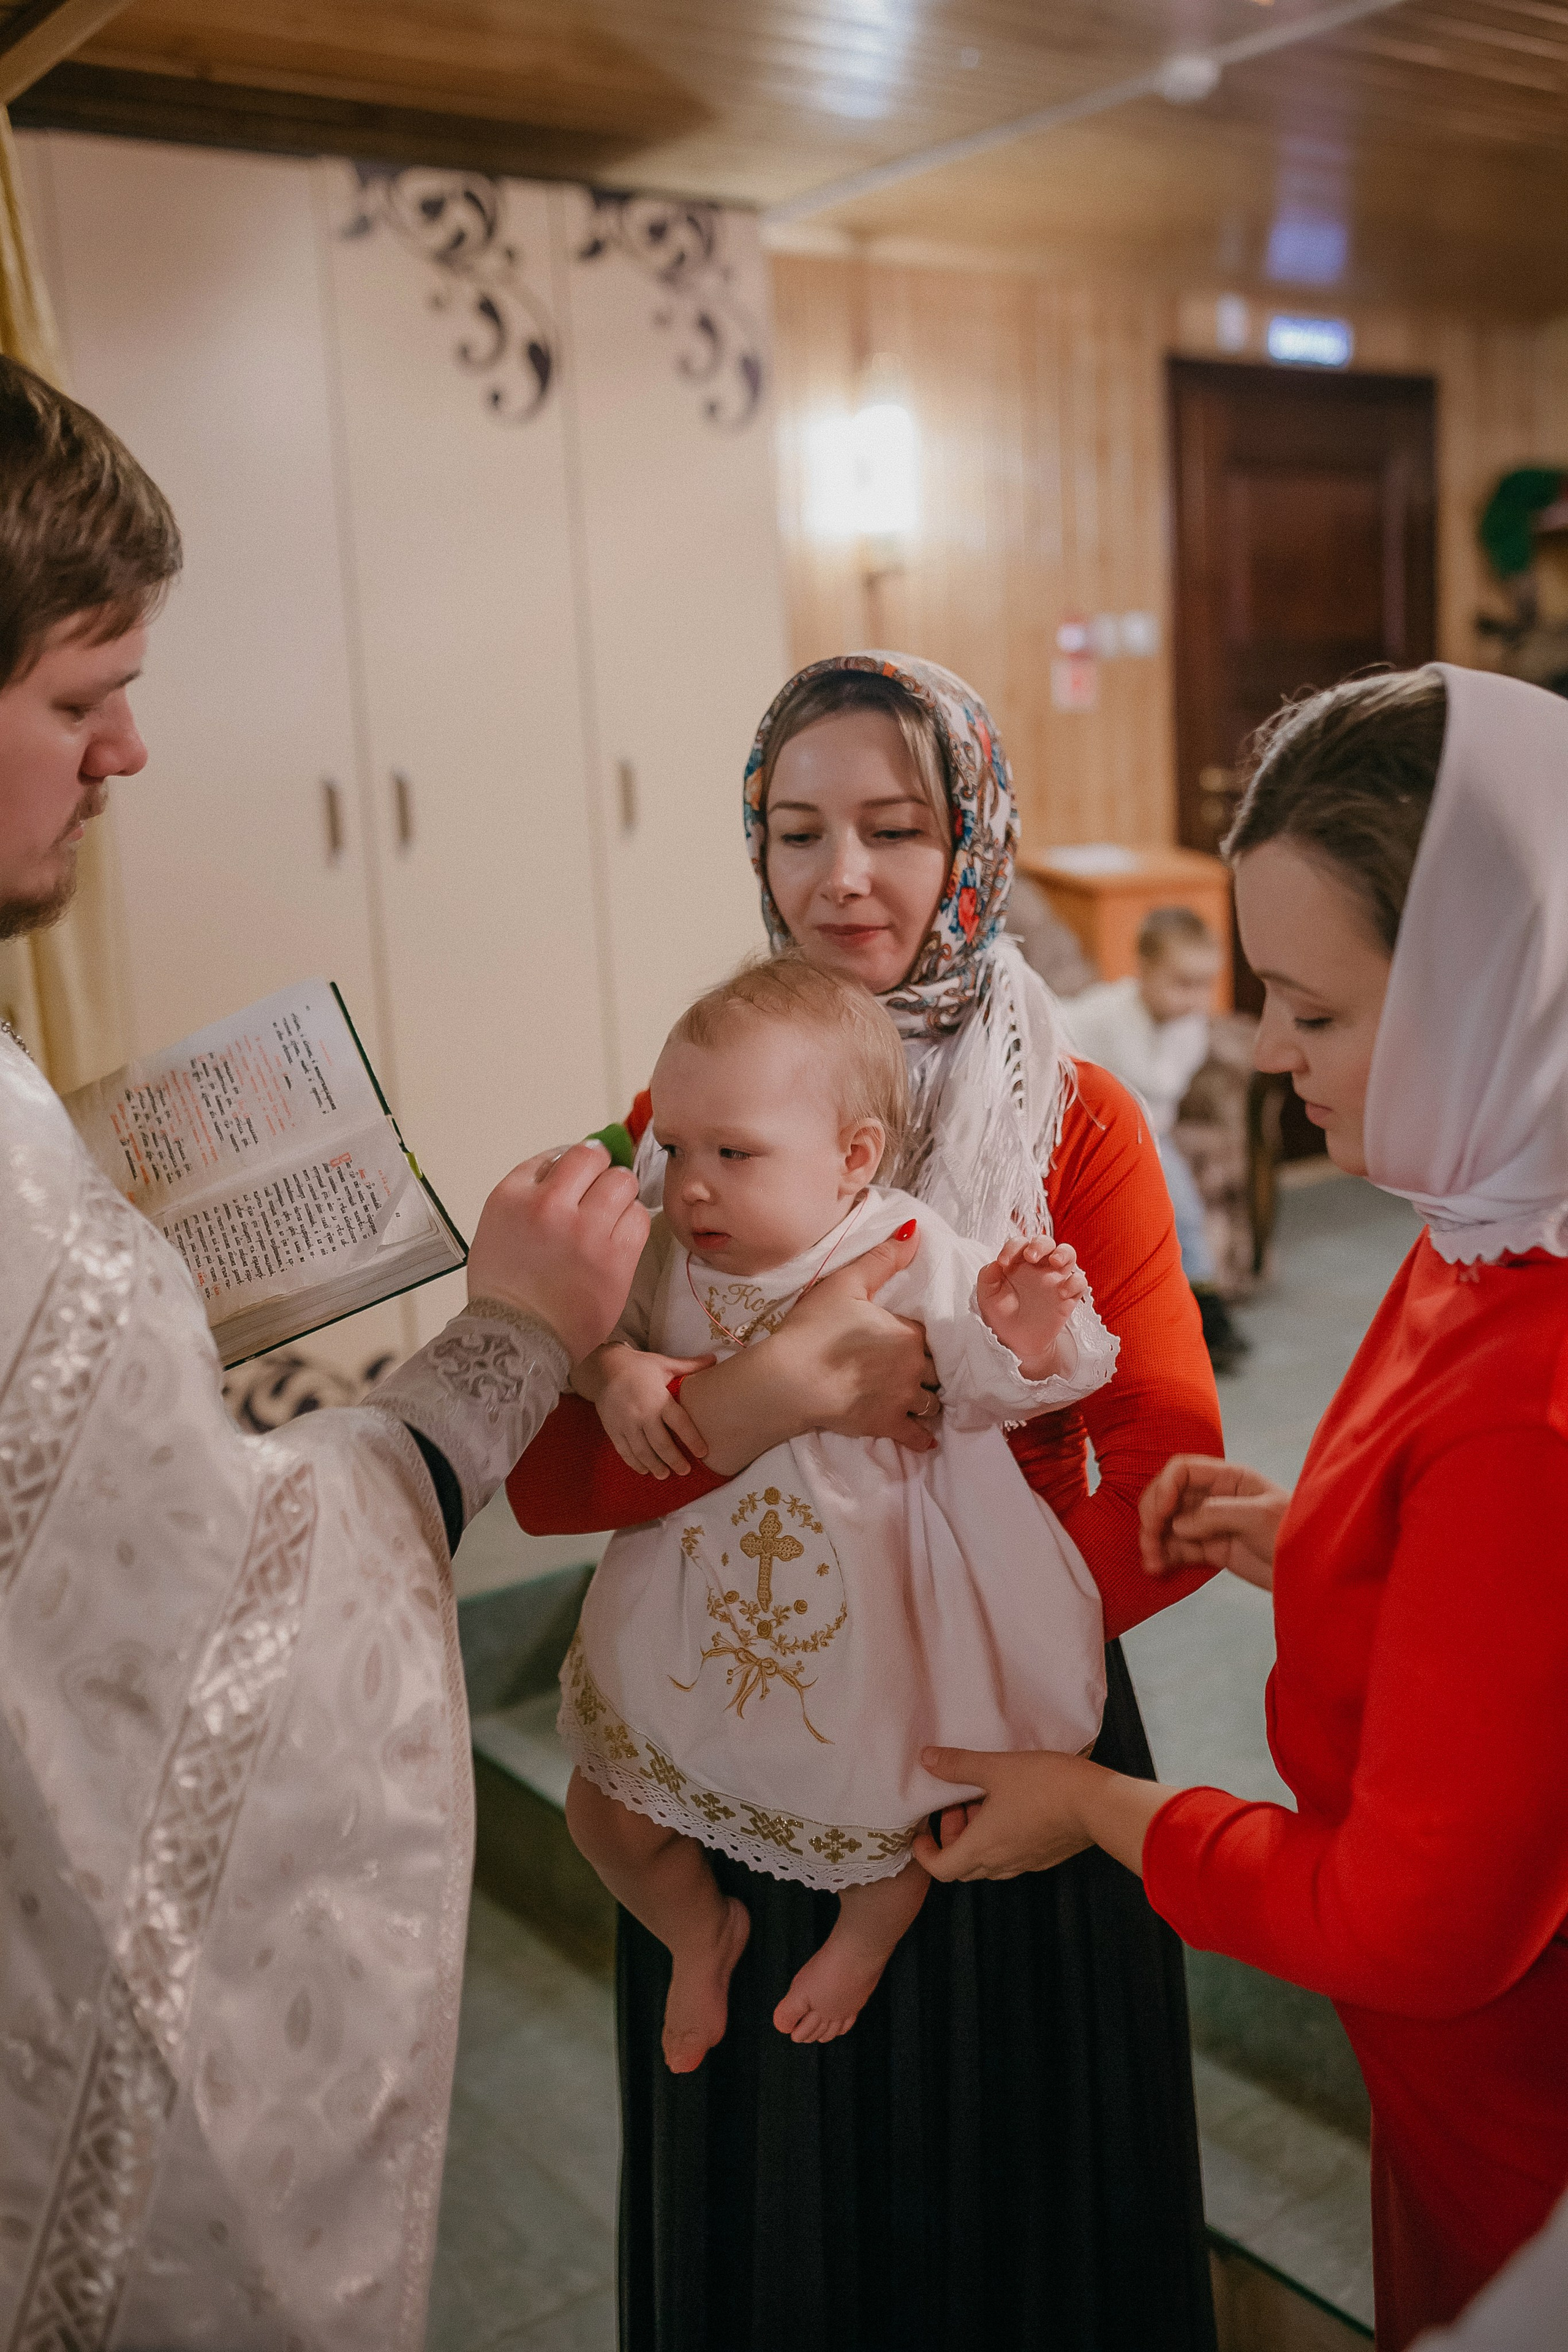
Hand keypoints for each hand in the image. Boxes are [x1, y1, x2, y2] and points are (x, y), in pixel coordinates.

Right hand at [466, 1141, 648, 1362]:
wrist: (518, 1340)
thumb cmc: (506, 1288)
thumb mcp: (496, 1224)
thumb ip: (528, 1190)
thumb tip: (567, 1161)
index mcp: (514, 1196)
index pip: (559, 1153)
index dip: (575, 1164)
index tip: (580, 1177)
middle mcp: (549, 1206)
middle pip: (593, 1158)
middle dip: (598, 1173)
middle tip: (596, 1196)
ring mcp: (586, 1231)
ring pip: (623, 1182)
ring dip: (619, 1195)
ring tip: (608, 1218)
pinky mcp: (616, 1257)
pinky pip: (640, 1217)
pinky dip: (633, 1222)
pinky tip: (618, 1238)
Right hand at [591, 1346, 716, 1477]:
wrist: (603, 1367)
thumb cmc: (638, 1366)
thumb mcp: (664, 1364)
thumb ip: (690, 1366)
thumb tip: (714, 1359)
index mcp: (658, 1399)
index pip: (680, 1423)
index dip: (692, 1440)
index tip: (703, 1453)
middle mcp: (642, 1414)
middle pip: (661, 1444)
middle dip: (675, 1460)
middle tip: (685, 1471)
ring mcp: (626, 1424)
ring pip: (642, 1452)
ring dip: (655, 1466)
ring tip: (665, 1475)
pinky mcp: (613, 1430)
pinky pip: (624, 1451)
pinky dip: (635, 1463)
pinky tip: (644, 1470)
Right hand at [776, 1222, 941, 1451]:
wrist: (790, 1378)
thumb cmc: (815, 1328)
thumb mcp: (846, 1283)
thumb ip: (883, 1259)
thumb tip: (915, 1230)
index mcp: (908, 1332)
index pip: (930, 1334)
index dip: (921, 1337)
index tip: (913, 1340)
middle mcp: (914, 1366)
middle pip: (936, 1369)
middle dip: (929, 1369)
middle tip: (919, 1368)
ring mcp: (903, 1399)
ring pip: (931, 1402)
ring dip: (927, 1399)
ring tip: (919, 1396)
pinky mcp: (887, 1425)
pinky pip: (918, 1435)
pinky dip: (921, 1436)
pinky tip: (923, 1436)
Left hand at [911, 1748, 1097, 1879]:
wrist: (1098, 1804)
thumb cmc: (1044, 1785)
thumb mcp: (995, 1768)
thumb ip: (958, 1765)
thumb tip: (926, 1759)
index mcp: (983, 1847)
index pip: (942, 1869)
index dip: (925, 1853)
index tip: (923, 1831)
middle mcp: (1002, 1862)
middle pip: (963, 1865)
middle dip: (952, 1837)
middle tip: (958, 1803)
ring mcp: (1026, 1863)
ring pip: (988, 1861)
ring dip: (977, 1836)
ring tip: (985, 1798)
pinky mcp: (1046, 1856)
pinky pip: (1012, 1855)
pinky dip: (1000, 1837)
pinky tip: (1012, 1805)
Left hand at [976, 1238, 1088, 1377]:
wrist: (1016, 1341)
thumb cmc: (1001, 1314)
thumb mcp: (987, 1296)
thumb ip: (988, 1276)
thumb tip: (996, 1262)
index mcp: (1018, 1262)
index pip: (1020, 1243)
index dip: (1012, 1247)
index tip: (1003, 1262)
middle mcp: (1038, 1266)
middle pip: (1046, 1242)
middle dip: (1040, 1244)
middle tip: (1030, 1256)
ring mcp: (1055, 1279)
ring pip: (1068, 1254)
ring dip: (1063, 1253)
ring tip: (1055, 1261)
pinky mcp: (1068, 1296)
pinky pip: (1079, 1282)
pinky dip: (1074, 1283)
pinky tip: (1061, 1293)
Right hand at [1139, 1454, 1288, 1591]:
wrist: (1313, 1574)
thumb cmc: (1297, 1535)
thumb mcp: (1259, 1517)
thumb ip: (1216, 1514)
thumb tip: (1178, 1524)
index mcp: (1230, 1478)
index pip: (1182, 1470)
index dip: (1164, 1487)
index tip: (1160, 1513)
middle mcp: (1215, 1496)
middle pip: (1168, 1496)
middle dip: (1153, 1516)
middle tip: (1150, 1540)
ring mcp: (1211, 1523)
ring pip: (1168, 1525)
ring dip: (1154, 1540)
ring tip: (1152, 1563)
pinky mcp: (1211, 1549)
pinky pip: (1178, 1548)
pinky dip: (1163, 1556)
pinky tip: (1157, 1568)